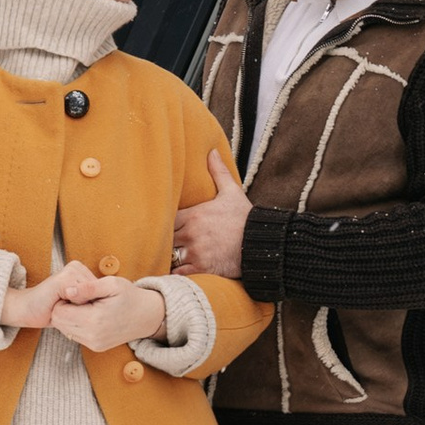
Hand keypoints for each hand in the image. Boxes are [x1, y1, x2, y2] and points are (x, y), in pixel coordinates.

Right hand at [0, 262, 102, 333]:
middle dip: (89, 305)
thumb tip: (111, 306)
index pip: (101, 290)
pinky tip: (60, 305)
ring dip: (81, 307)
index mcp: (81, 271)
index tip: (79, 309)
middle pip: (97, 291)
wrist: (28, 309)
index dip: (94, 304)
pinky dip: (74, 306)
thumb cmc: (53, 310)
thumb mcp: (76, 305)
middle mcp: (76, 267)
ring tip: (63, 306)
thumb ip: (89, 300)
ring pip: (90, 294)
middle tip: (68, 308)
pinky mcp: (63, 278)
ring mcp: (70, 271)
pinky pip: (80, 295)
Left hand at [51, 279, 170, 355]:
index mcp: (95, 320)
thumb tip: (67, 290)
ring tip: (85, 305)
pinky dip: (76, 324)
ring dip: (69, 317)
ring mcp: (94, 344)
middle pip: (59, 323)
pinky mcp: (96, 347)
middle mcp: (92, 336)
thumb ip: (87, 287)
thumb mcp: (111, 284)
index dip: (63, 299)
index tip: (76, 291)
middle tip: (80, 297)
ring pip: (64, 330)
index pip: (58, 312)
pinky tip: (89, 314)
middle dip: (64, 308)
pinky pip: (74, 335)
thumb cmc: (129, 296)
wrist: (147, 316)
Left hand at [172, 151, 251, 282]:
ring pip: (170, 257)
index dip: (163, 224)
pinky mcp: (202, 269)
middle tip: (165, 244)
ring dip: (170, 258)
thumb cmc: (245, 218)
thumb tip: (212, 151)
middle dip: (165, 241)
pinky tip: (179, 271)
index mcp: (194, 215)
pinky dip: (177, 273)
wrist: (262, 243)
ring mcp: (195, 252)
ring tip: (171, 258)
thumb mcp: (232, 192)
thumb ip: (218, 172)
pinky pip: (179, 273)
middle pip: (164, 238)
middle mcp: (191, 233)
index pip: (165, 219)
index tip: (166, 227)